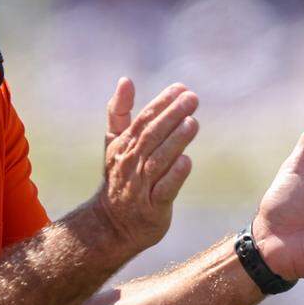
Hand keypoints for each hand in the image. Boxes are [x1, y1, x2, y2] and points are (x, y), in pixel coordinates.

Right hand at [95, 78, 199, 251]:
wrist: (110, 224)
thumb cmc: (119, 177)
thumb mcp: (115, 142)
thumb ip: (119, 111)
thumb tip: (125, 80)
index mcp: (123, 146)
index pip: (143, 120)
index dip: (161, 103)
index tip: (180, 87)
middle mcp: (130, 164)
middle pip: (151, 137)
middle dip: (172, 116)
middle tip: (192, 98)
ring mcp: (140, 187)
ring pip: (158, 161)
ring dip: (175, 141)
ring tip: (193, 123)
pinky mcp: (152, 208)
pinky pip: (163, 190)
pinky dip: (174, 176)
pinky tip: (187, 161)